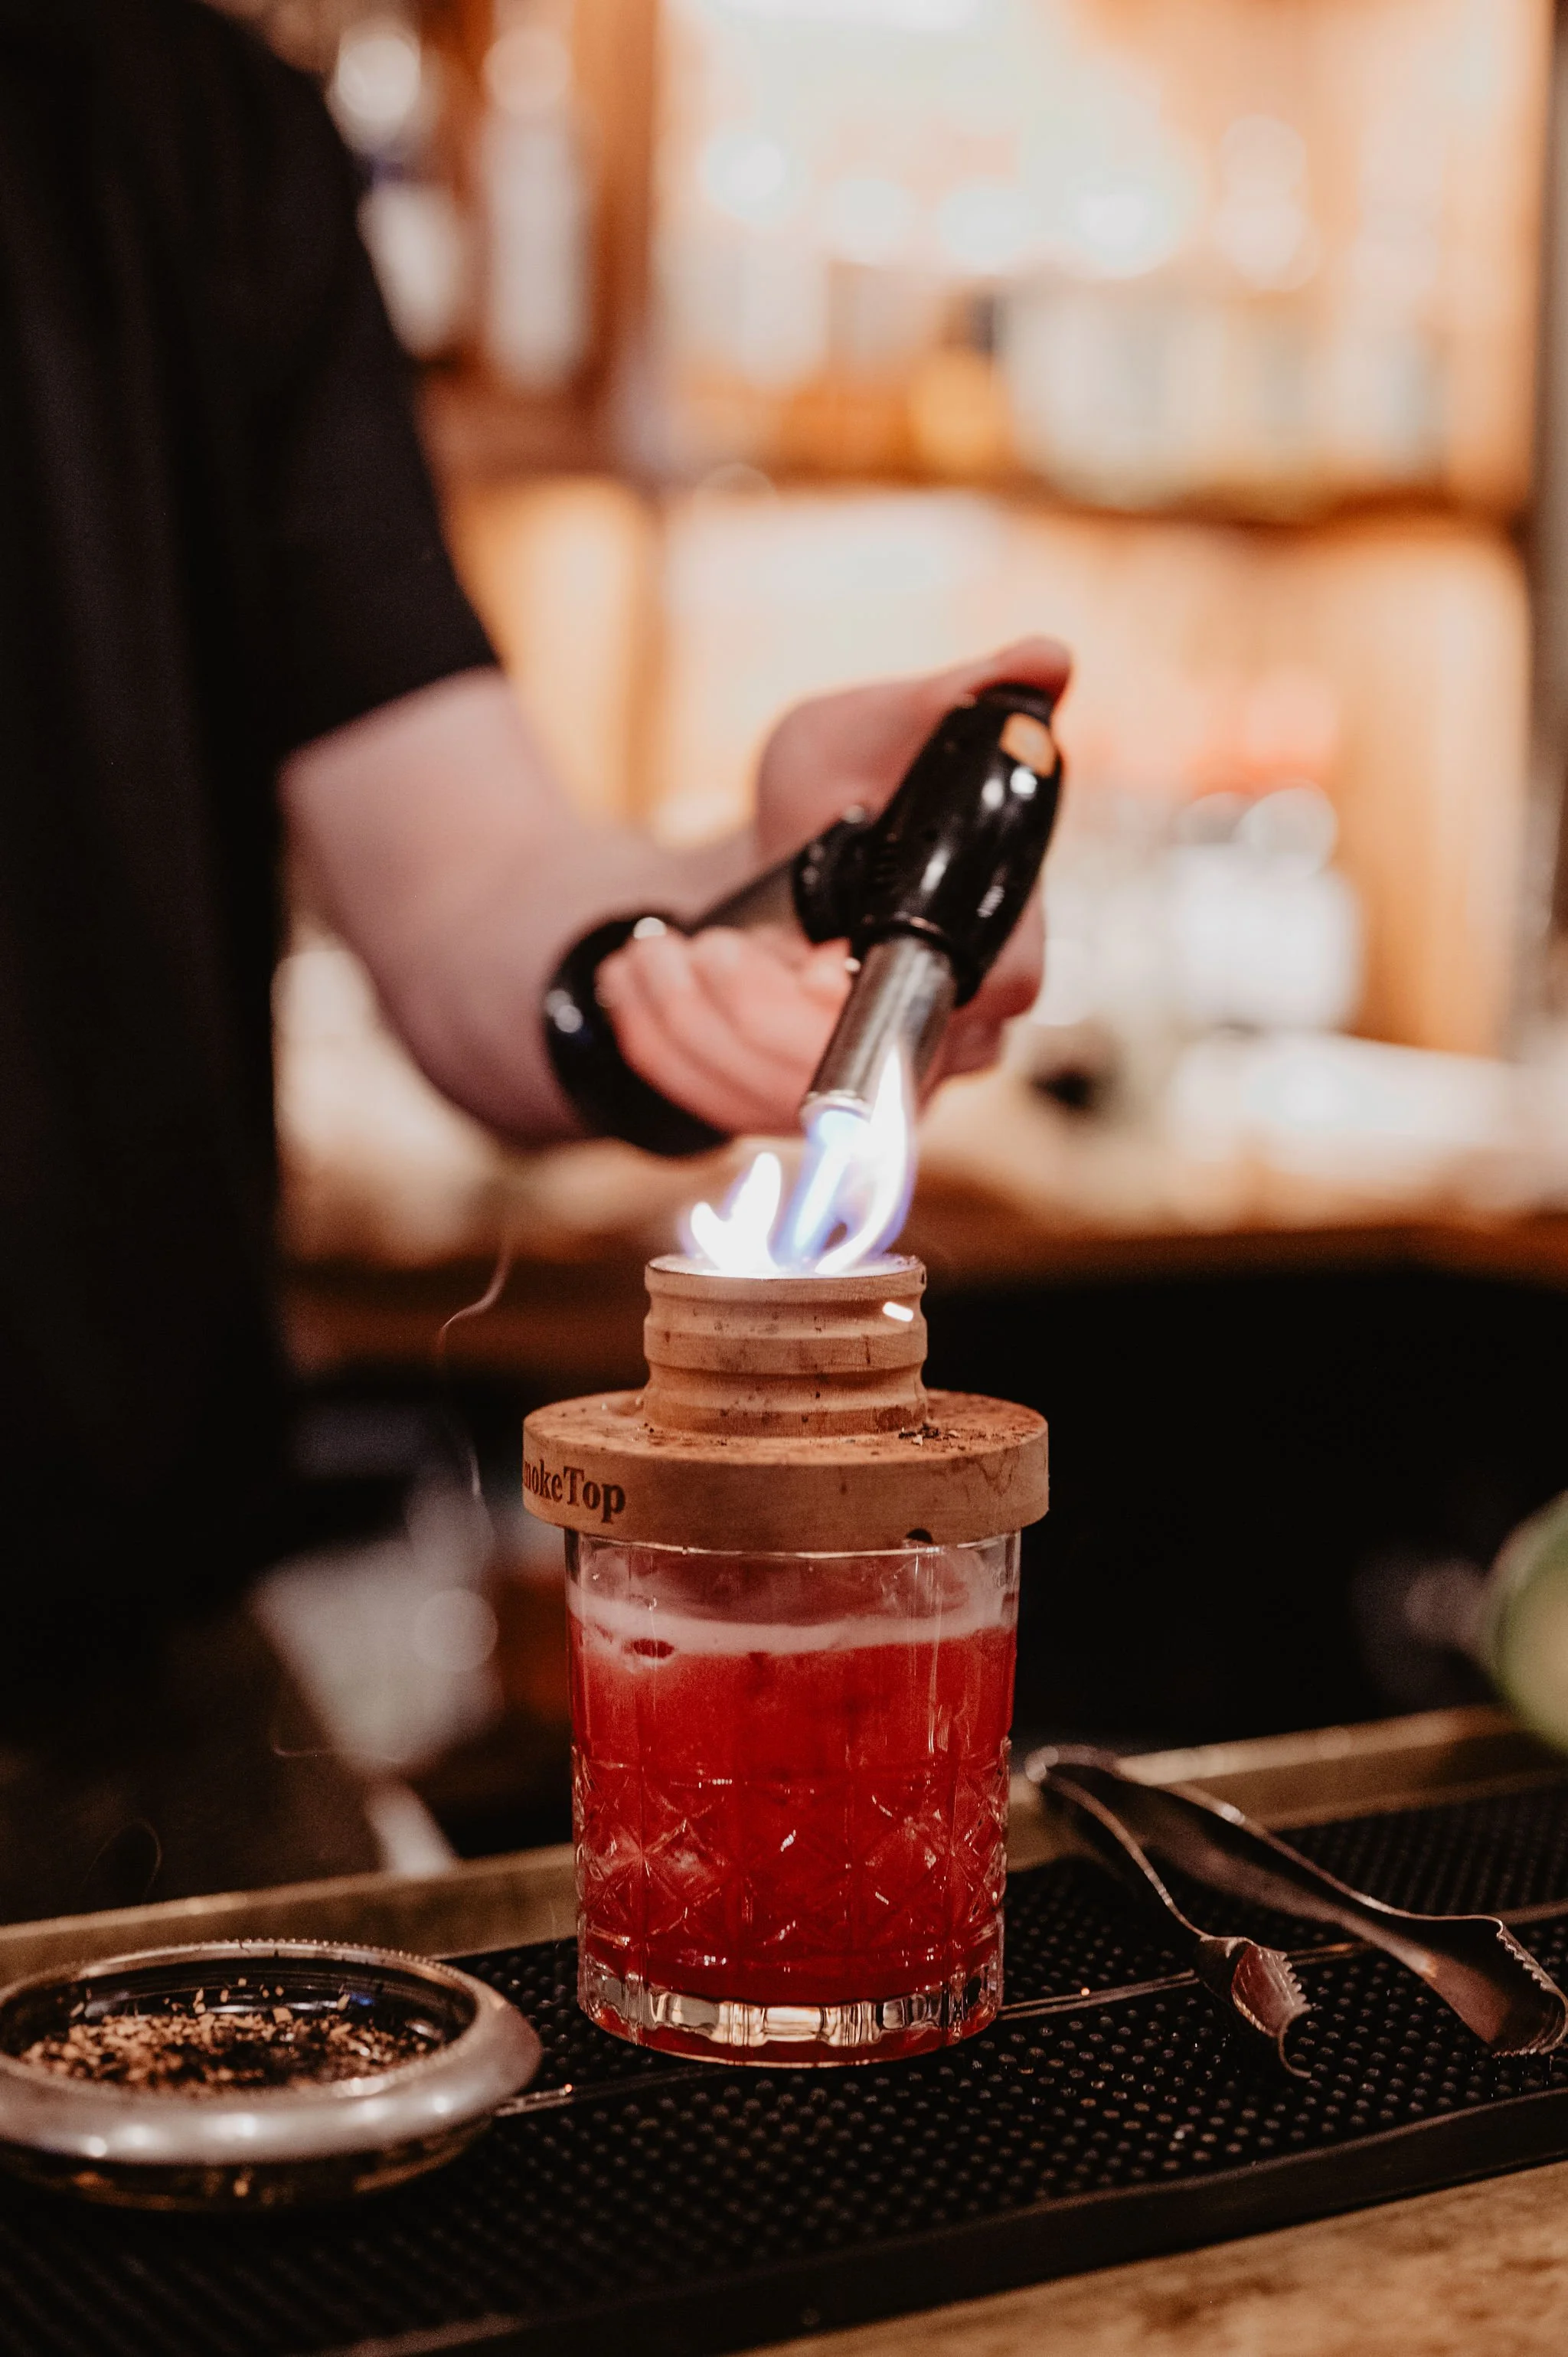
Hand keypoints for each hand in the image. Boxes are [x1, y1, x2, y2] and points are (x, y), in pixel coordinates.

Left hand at [598, 636, 1069, 1135]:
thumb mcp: (877, 726)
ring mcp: (876, 1078)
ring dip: (700, 1030)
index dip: (906, 995)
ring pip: (790, 1102)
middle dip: (768, 1021)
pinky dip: (664, 1045)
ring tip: (656, 955)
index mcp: (995, 943)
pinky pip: (729, 1112)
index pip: (992, 1001)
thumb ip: (959, 698)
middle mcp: (952, 1030)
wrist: (773, 846)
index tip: (821, 961)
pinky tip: (635, 981)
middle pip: (881, 1075)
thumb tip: (1047, 658)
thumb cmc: (842, 782)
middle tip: (706, 949)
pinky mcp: (803, 1104)